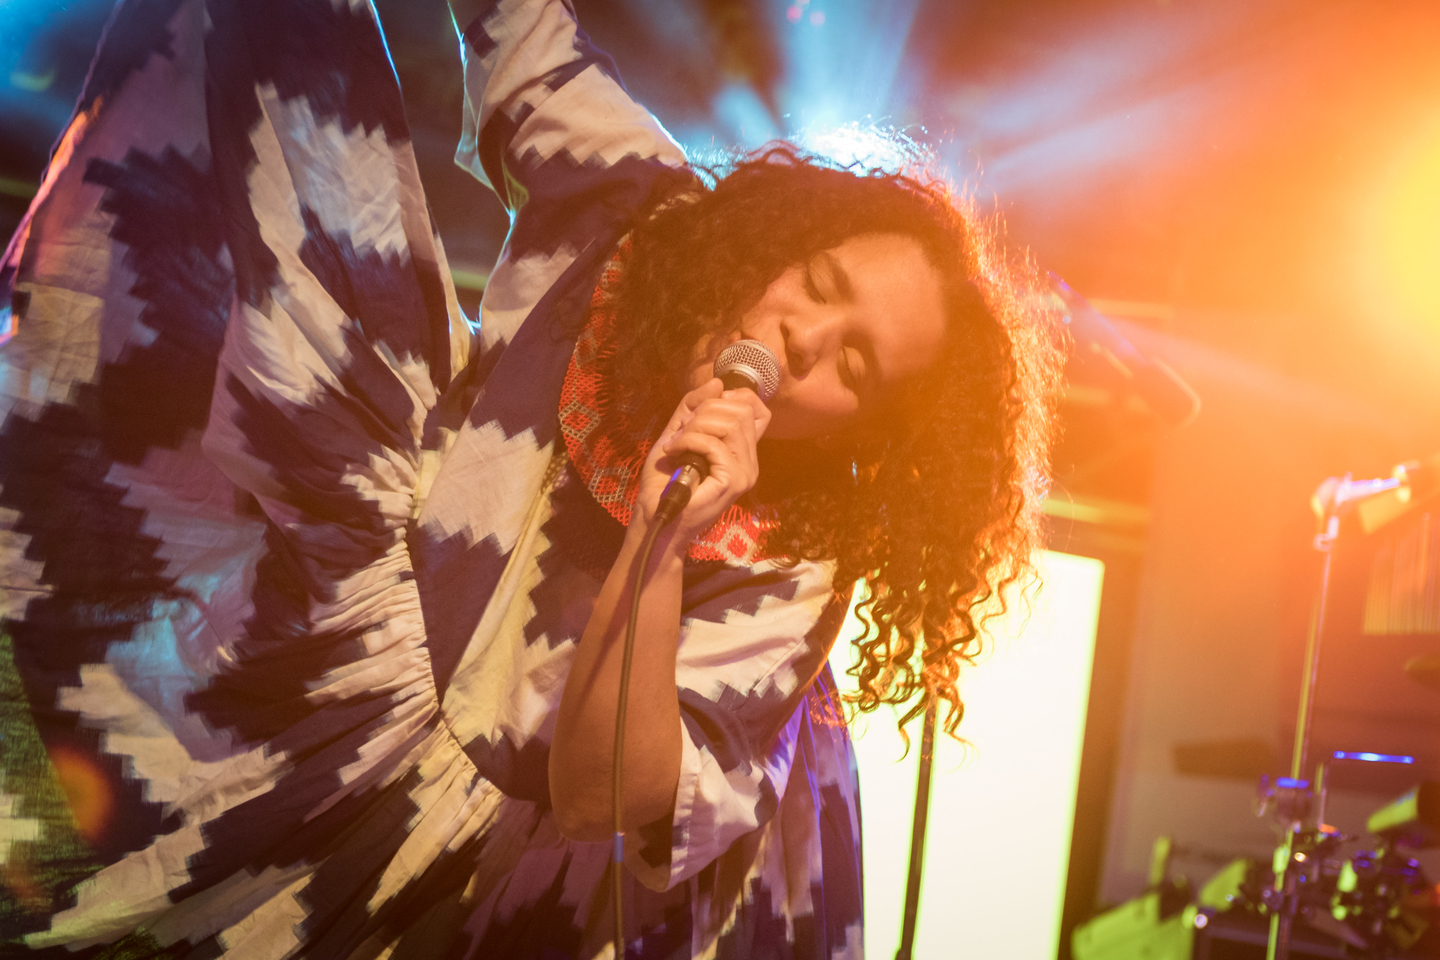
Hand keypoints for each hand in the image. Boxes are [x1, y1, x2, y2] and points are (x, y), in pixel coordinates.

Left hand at [635, 379, 770, 543]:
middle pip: (740, 410)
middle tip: (681, 431)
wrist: (655, 515)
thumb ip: (694, 407)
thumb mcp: (678, 433)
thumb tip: (717, 382)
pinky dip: (689, 440)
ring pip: (729, 424)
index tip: (703, 411)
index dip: (733, 398)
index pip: (758, 410)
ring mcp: (745, 473)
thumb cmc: (665, 481)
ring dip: (694, 427)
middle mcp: (750, 461)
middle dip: (704, 412)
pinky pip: (714, 444)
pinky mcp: (733, 481)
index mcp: (742, 451)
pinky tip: (673, 451)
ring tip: (676, 443)